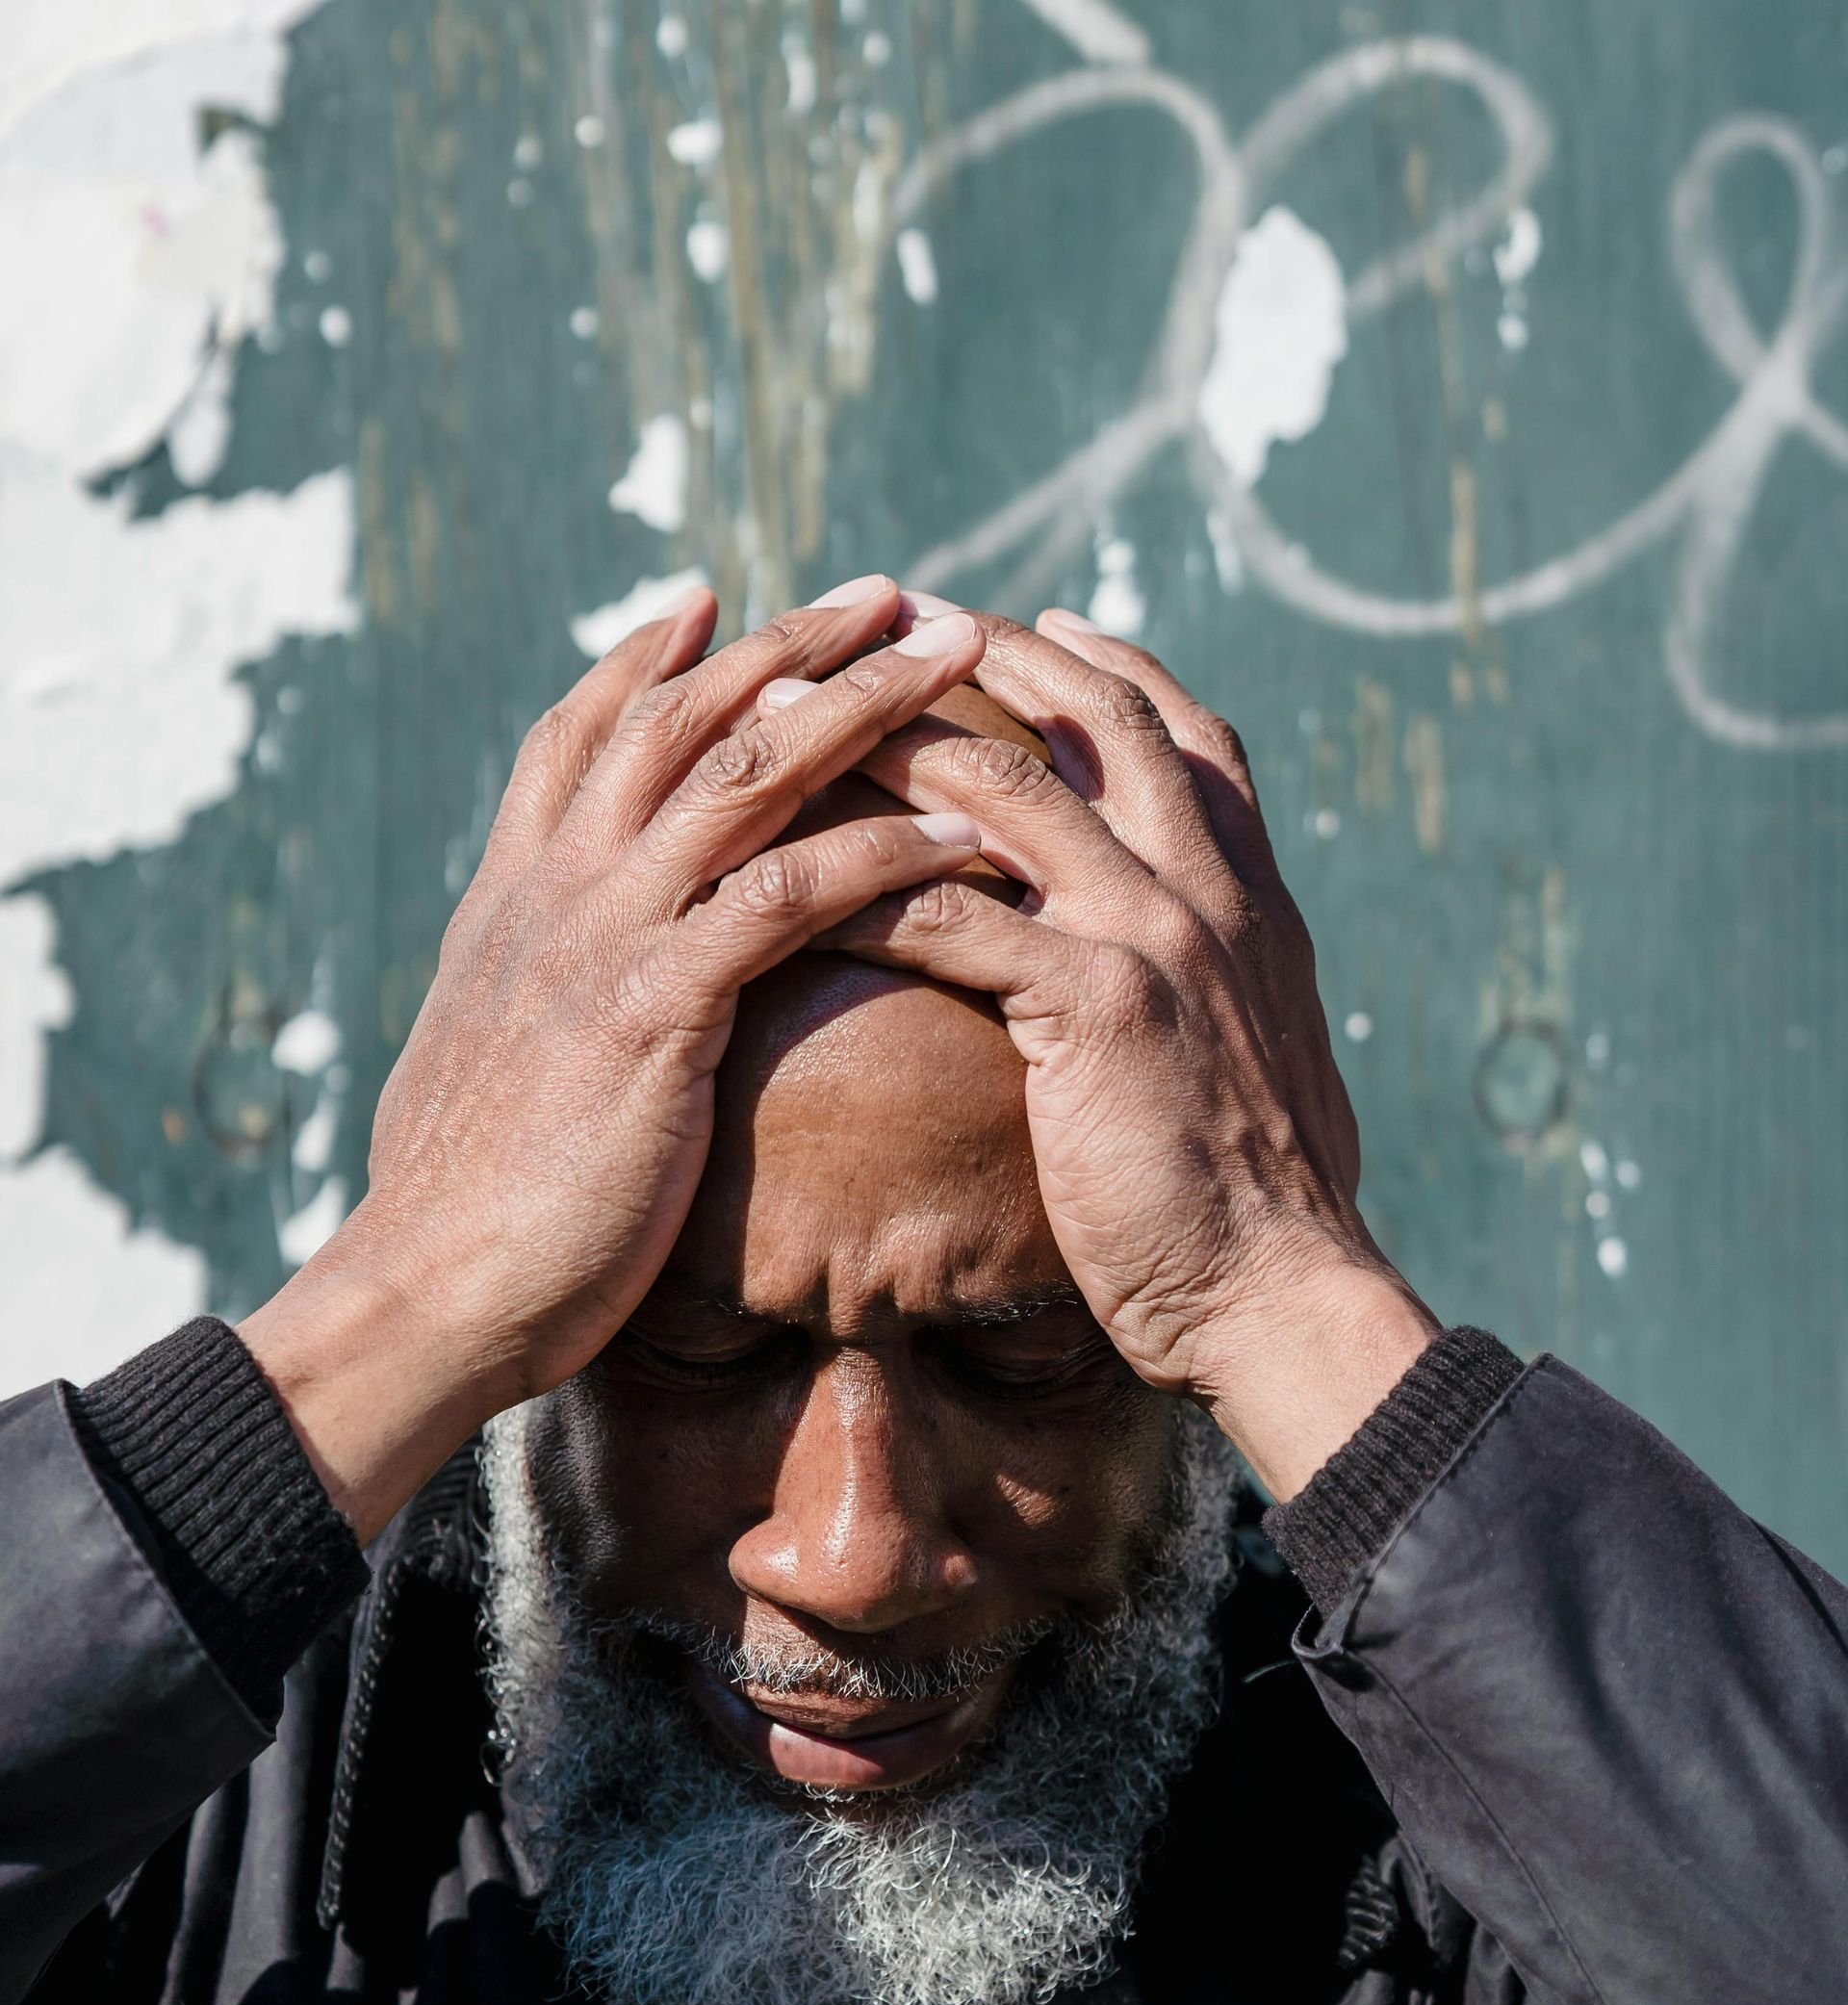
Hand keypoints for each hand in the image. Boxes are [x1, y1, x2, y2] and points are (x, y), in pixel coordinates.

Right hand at [240, 580, 985, 1539]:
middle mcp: (554, 890)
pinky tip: (966, 839)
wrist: (429, 1287)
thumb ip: (515, 1000)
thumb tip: (519, 1001)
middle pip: (683, 719)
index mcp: (509, 899)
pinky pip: (789, 897)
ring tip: (957, 656)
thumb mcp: (479, 1068)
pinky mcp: (657, 1007)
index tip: (713, 600)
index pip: (577, 738)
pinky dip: (883, 853)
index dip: (646, 662)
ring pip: (747, 774)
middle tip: (891, 591)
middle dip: (794, 644)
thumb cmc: (465, 1210)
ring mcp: (603, 937)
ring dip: (864, 704)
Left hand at [826, 602, 1438, 1499]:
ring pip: (1007, 793)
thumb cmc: (1256, 1208)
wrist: (1280, 1293)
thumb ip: (1220, 986)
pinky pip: (954, 919)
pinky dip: (866, 892)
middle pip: (1091, 723)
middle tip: (880, 627)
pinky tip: (787, 889)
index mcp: (1250, 897)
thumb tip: (1197, 976)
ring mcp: (1159, 939)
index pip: (1181, 734)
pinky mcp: (1100, 1008)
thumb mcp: (1255, 1058)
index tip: (1025, 621)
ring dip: (892, 746)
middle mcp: (1212, 893)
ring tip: (797, 721)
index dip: (1102, 665)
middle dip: (982, 658)